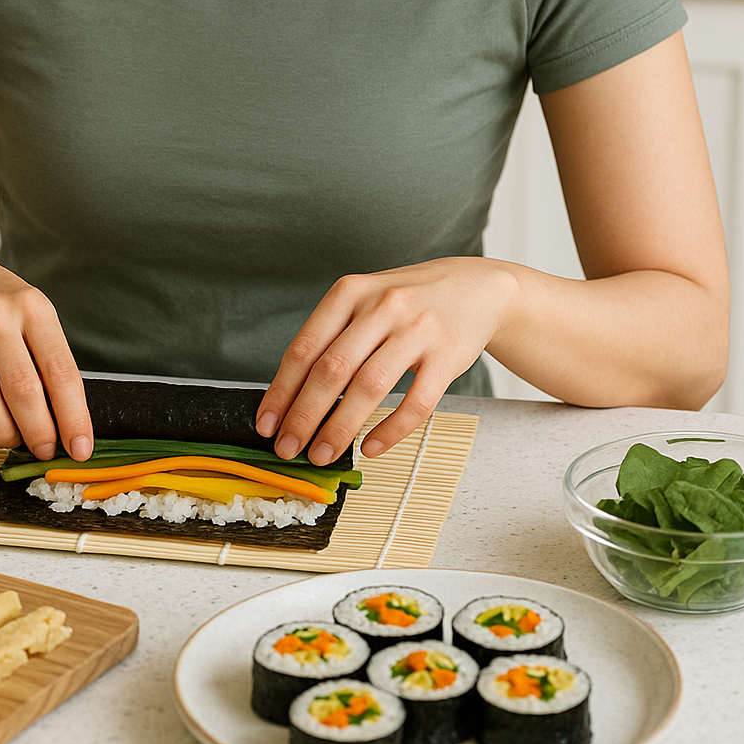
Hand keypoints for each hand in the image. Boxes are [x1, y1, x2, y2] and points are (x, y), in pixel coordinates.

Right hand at [0, 245, 91, 461]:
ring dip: (2, 433)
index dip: (73, 416)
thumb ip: (49, 360)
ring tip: (13, 439)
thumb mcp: (33, 314)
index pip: (60, 370)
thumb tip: (67, 421)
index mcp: (32, 308)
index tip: (81, 447)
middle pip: (22, 390)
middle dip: (38, 432)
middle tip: (45, 449)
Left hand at [255, 258, 518, 463]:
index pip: (305, 347)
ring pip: (369, 387)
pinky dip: (390, 431)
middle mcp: (381, 306)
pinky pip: (416, 403)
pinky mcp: (447, 355)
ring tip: (322, 454)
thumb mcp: (365, 300)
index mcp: (350, 292)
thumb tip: (292, 397)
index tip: (266, 424)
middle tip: (288, 448)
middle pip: (332, 369)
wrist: (476, 288)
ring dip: (340, 428)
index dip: (282, 390)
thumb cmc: (408, 300)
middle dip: (304, 416)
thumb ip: (333, 337)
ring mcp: (417, 330)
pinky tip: (370, 447)